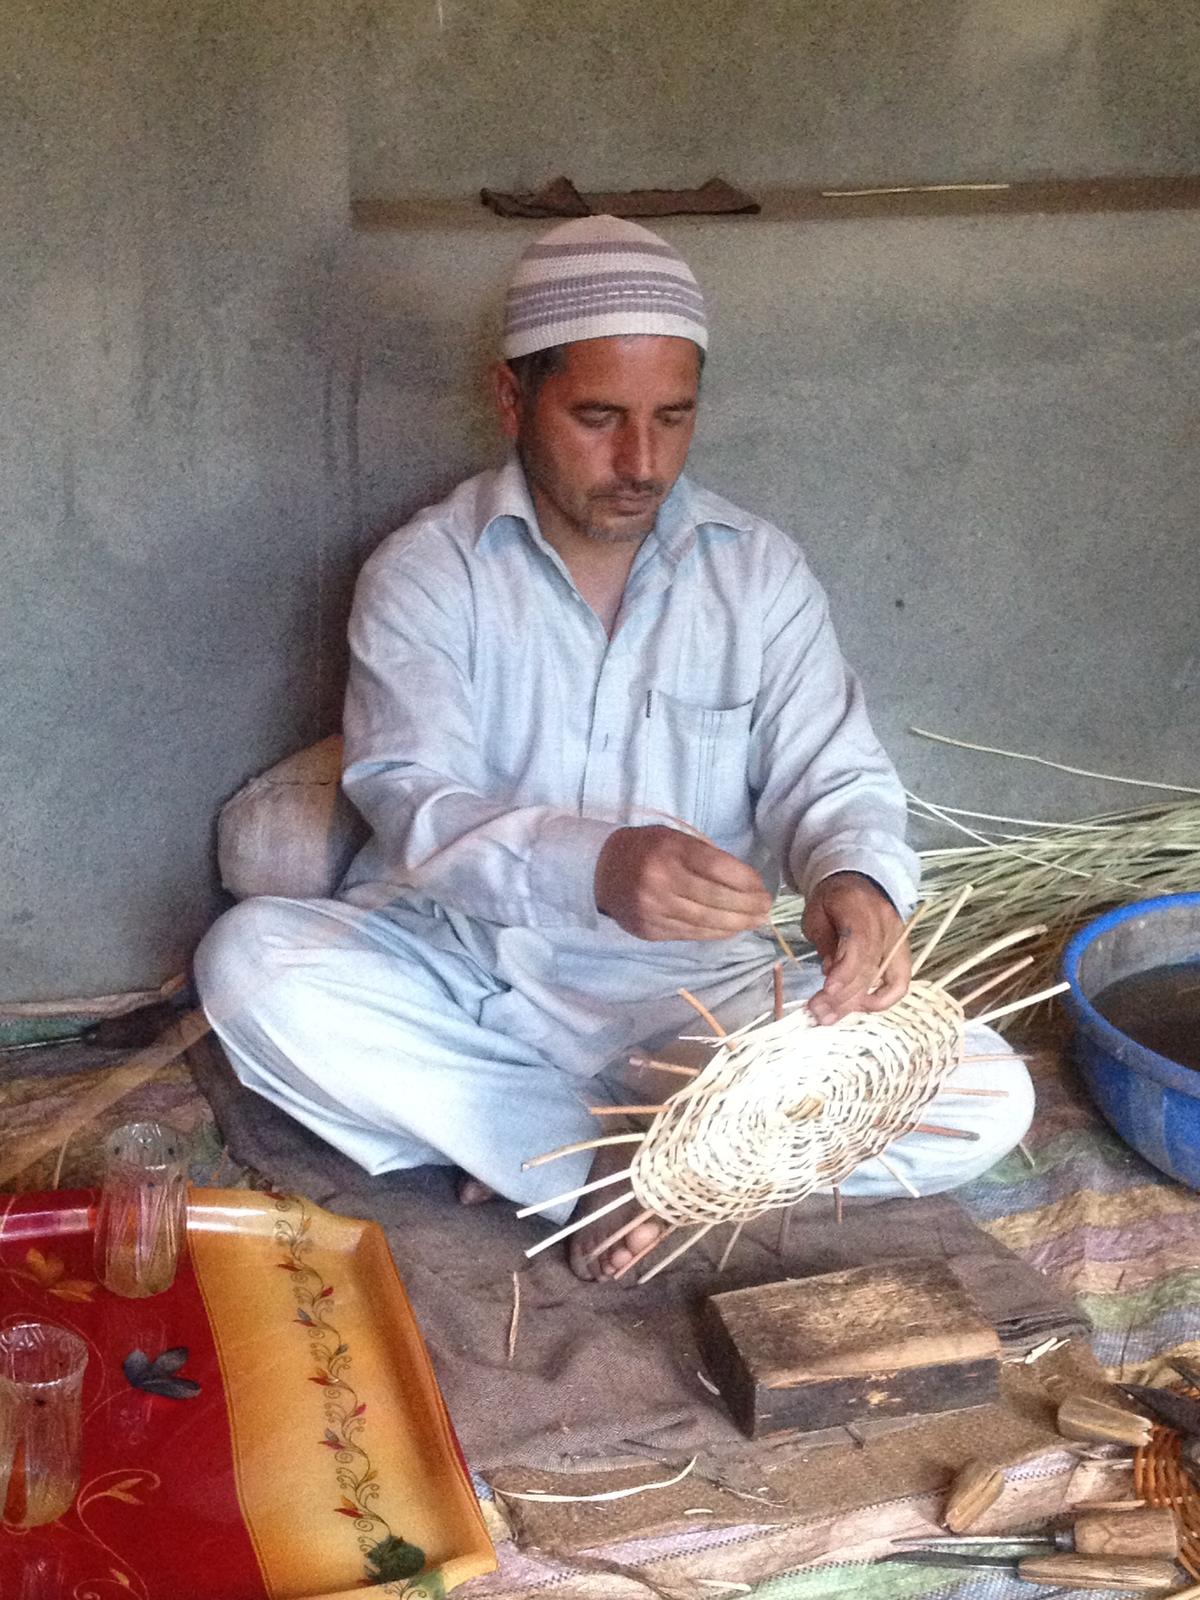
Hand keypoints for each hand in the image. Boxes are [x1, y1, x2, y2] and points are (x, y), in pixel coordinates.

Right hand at [595, 825, 771, 941]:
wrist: (599, 870)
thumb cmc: (645, 849)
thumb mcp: (673, 839)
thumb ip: (705, 857)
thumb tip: (746, 883)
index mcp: (668, 850)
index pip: (717, 868)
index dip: (745, 880)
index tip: (762, 887)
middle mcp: (660, 880)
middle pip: (715, 898)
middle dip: (747, 906)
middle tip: (766, 909)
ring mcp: (653, 908)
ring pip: (704, 921)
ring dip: (736, 924)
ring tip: (755, 922)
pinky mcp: (649, 929)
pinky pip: (689, 933)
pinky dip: (714, 933)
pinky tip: (730, 929)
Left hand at [802, 872, 909, 1024]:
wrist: (859, 882)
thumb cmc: (832, 898)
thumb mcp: (816, 912)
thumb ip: (824, 941)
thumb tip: (830, 972)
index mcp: (861, 910)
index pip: (859, 946)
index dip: (845, 972)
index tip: (827, 991)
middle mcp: (886, 926)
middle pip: (869, 968)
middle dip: (842, 997)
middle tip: (816, 1014)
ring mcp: (898, 941)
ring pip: (883, 980)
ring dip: (855, 1004)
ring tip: (827, 1017)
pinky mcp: (902, 953)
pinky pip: (900, 983)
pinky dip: (883, 1000)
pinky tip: (861, 1008)